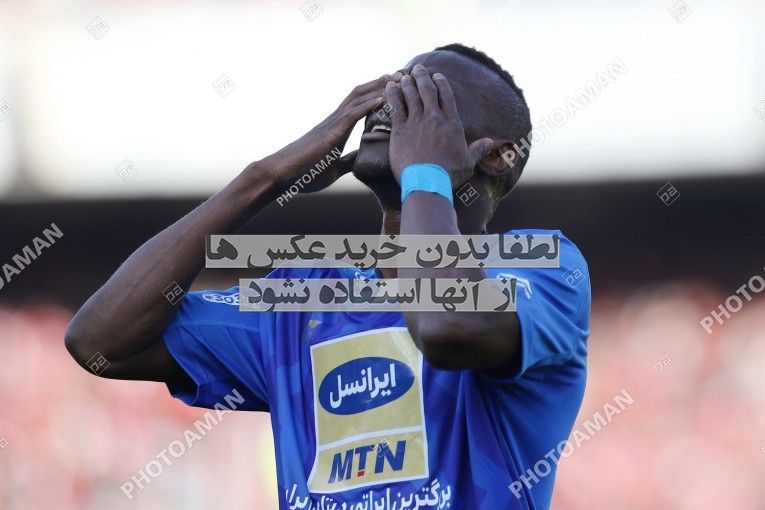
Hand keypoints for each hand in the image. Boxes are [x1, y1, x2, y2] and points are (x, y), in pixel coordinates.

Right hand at [259, 72, 401, 191]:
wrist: (281, 175)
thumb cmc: (304, 173)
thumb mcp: (334, 167)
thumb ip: (347, 160)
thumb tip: (360, 160)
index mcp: (337, 128)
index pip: (360, 104)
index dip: (378, 93)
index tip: (397, 87)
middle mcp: (335, 121)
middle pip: (362, 94)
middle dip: (383, 83)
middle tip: (404, 74)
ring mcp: (332, 124)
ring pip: (359, 98)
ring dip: (380, 88)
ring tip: (399, 78)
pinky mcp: (330, 133)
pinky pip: (352, 115)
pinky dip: (369, 104)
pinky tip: (384, 98)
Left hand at [385, 65, 492, 187]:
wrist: (427, 182)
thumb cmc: (449, 175)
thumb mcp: (468, 162)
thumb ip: (478, 149)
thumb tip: (490, 143)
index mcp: (452, 123)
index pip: (447, 96)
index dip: (441, 83)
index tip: (437, 76)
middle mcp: (434, 118)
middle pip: (427, 91)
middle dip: (422, 77)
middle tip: (417, 69)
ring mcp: (416, 122)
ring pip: (411, 95)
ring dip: (407, 82)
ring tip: (403, 75)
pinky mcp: (400, 130)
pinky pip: (395, 106)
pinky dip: (392, 94)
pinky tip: (389, 86)